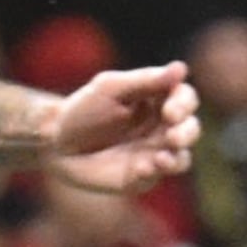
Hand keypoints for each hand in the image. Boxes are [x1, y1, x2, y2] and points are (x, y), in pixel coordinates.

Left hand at [49, 61, 198, 193]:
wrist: (55, 143)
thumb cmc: (82, 109)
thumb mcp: (110, 88)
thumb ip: (145, 80)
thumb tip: (181, 68)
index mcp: (158, 101)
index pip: (186, 98)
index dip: (184, 104)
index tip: (170, 110)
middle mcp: (161, 128)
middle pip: (191, 130)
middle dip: (187, 133)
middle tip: (172, 136)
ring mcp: (153, 153)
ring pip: (182, 158)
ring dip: (177, 159)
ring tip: (161, 159)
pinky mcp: (142, 178)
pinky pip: (157, 178)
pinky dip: (153, 173)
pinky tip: (140, 168)